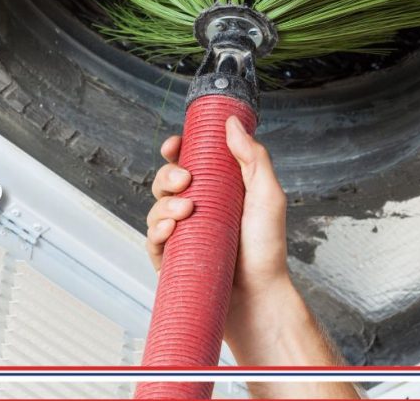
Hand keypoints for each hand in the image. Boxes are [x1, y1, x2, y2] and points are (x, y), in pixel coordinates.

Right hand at [146, 114, 290, 300]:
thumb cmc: (267, 249)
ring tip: (186, 211)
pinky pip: (152, 240)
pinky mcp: (171, 260)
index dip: (176, 150)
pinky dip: (157, 230)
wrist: (259, 296)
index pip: (188, 162)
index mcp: (218, 190)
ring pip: (156, 208)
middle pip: (166, 181)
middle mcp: (197, 210)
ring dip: (164, 203)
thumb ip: (253, 157)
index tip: (175, 144)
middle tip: (186, 180)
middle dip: (168, 175)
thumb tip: (232, 123)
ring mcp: (183, 235)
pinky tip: (171, 229)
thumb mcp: (267, 195)